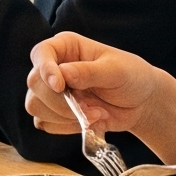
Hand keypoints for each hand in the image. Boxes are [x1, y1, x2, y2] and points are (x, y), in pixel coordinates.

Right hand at [23, 33, 175, 143]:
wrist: (141, 103)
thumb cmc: (131, 77)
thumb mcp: (116, 70)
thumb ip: (89, 71)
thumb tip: (63, 74)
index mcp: (66, 47)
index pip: (41, 53)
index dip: (45, 69)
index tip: (60, 86)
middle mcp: (54, 67)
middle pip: (35, 83)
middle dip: (61, 101)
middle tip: (90, 107)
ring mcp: (52, 92)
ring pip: (36, 106)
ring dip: (64, 116)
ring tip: (94, 114)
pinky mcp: (55, 113)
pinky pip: (46, 123)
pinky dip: (66, 127)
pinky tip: (88, 122)